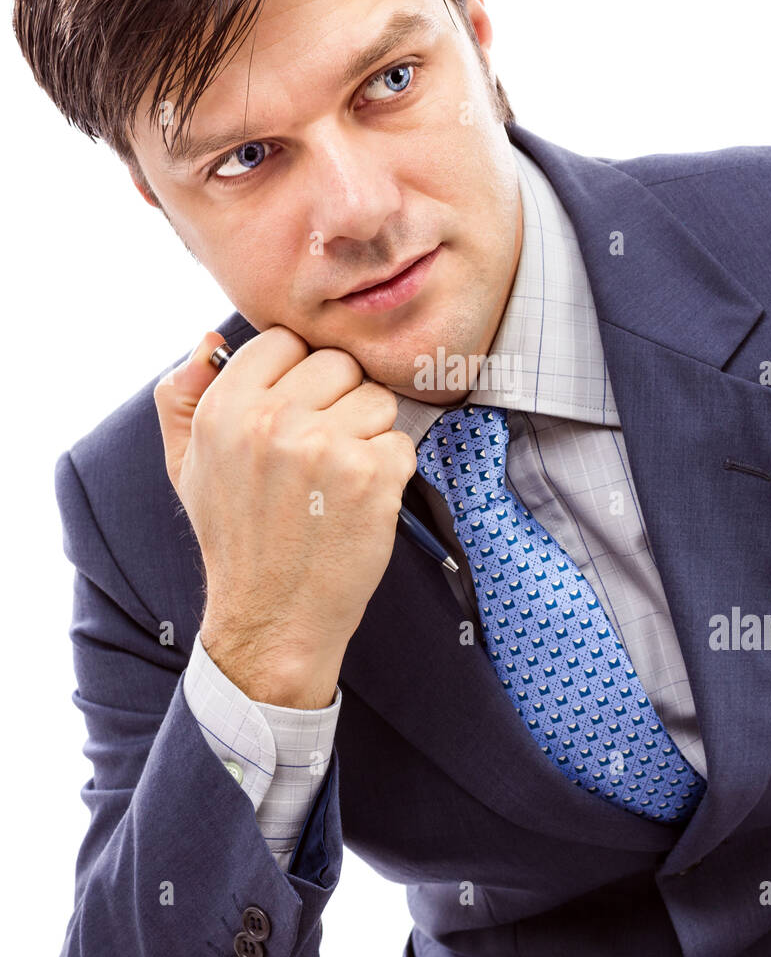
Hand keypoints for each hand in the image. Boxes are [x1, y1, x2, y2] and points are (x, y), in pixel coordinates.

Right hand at [153, 327, 416, 706]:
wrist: (272, 617)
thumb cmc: (236, 538)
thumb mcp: (186, 465)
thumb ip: (184, 395)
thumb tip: (211, 338)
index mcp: (224, 409)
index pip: (284, 340)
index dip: (298, 373)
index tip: (298, 411)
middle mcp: (272, 421)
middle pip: (337, 363)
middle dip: (339, 401)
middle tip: (321, 454)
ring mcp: (324, 446)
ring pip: (377, 399)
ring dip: (368, 435)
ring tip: (339, 481)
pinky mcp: (371, 474)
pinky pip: (400, 441)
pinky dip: (391, 471)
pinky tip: (361, 502)